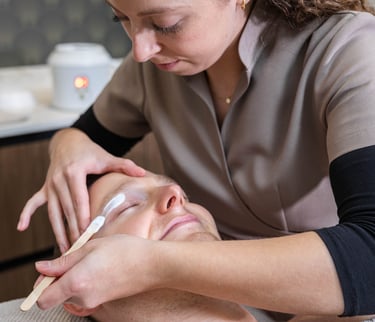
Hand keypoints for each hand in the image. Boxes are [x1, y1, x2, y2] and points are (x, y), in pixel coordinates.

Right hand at [17, 128, 144, 251]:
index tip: (86, 234)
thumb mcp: (106, 156)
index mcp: (74, 172)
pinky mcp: (45, 188)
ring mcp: (50, 184)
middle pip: (66, 210)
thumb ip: (123, 164)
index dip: (82, 217)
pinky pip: (33, 202)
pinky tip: (21, 227)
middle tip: (78, 249)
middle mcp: (59, 179)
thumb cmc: (89, 151)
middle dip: (72, 230)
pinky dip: (26, 214)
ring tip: (63, 249)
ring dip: (57, 231)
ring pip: (52, 212)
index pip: (79, 200)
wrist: (67, 142)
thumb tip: (142, 172)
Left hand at [34, 235, 158, 309]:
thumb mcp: (91, 247)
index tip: (48, 271)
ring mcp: (93, 302)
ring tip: (91, 260)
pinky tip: (99, 268)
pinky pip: (84, 294)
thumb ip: (63, 260)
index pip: (42, 298)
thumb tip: (41, 268)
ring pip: (70, 294)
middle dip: (58, 280)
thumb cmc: (124, 251)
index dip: (41, 285)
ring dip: (73, 280)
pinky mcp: (103, 301)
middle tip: (74, 259)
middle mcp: (82, 297)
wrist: (152, 264)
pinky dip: (85, 282)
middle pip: (56, 296)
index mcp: (76, 281)